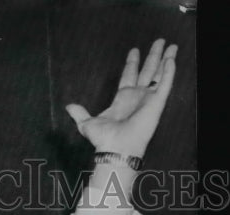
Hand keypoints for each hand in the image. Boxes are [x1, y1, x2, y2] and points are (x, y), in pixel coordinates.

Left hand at [66, 39, 176, 157]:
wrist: (116, 148)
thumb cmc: (103, 139)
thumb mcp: (87, 124)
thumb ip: (80, 113)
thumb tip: (68, 107)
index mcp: (122, 99)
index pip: (129, 76)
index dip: (132, 63)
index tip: (134, 51)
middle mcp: (137, 97)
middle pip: (147, 71)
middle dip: (153, 56)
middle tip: (159, 41)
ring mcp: (148, 99)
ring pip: (159, 74)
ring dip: (165, 59)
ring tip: (171, 45)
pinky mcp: (157, 102)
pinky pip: (165, 84)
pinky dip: (169, 71)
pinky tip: (172, 58)